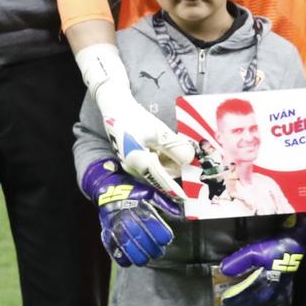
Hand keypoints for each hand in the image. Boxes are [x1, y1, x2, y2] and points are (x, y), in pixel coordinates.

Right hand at [76, 43, 195, 198]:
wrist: (116, 108)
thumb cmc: (135, 118)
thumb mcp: (159, 132)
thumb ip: (174, 148)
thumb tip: (188, 161)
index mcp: (139, 162)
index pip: (162, 180)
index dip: (175, 189)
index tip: (186, 198)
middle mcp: (134, 168)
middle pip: (160, 175)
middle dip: (174, 166)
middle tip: (183, 152)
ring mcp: (131, 165)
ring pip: (156, 170)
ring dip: (167, 161)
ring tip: (165, 141)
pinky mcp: (132, 160)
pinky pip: (150, 164)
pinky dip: (160, 157)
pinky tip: (159, 143)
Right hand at [80, 160, 176, 267]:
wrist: (106, 190)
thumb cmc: (131, 192)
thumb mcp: (149, 192)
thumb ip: (164, 202)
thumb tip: (178, 212)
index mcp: (138, 207)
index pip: (154, 226)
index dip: (162, 235)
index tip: (166, 239)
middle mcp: (126, 219)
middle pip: (143, 240)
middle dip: (154, 249)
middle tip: (159, 251)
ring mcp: (115, 228)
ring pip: (130, 249)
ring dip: (141, 257)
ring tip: (147, 257)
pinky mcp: (107, 234)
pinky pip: (115, 252)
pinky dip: (124, 259)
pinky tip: (131, 260)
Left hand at [216, 236, 303, 305]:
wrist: (295, 245)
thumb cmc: (274, 248)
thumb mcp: (254, 251)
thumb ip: (239, 262)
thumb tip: (224, 270)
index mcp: (263, 281)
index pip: (246, 295)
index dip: (235, 299)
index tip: (224, 301)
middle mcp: (271, 290)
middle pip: (253, 303)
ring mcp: (279, 292)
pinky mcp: (284, 290)